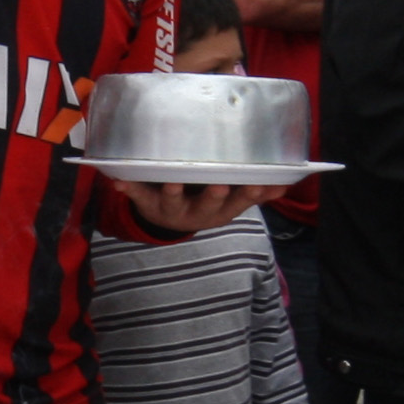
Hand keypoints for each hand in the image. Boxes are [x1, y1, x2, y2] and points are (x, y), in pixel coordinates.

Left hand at [110, 179, 266, 235]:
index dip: (247, 195)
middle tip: (220, 184)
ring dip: (172, 193)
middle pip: (207, 206)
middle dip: (213, 196)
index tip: (257, 184)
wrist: (168, 221)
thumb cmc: (205, 202)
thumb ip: (255, 192)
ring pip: (173, 201)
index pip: (238, 203)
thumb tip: (284, 183)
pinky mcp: (147, 202)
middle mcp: (196, 212)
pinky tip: (119, 182)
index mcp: (219, 210)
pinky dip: (128, 188)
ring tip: (171, 183)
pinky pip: (136, 194)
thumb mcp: (231, 202)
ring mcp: (171, 208)